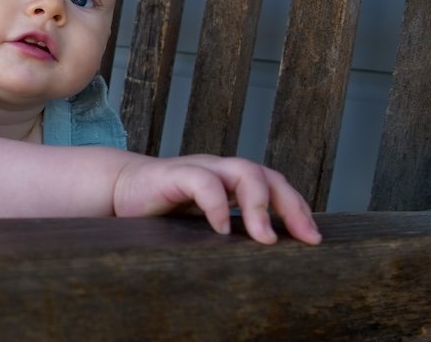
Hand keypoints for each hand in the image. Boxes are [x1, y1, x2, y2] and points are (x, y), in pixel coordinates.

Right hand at [111, 154, 321, 244]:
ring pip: (244, 171)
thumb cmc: (161, 210)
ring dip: (260, 205)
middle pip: (267, 174)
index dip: (297, 208)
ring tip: (264, 238)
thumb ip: (230, 229)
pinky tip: (221, 229)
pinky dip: (217, 205)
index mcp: (230, 180)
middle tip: (304, 238)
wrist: (117, 191)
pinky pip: (203, 182)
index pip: (275, 184)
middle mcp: (219, 170)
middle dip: (290, 206)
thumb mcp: (202, 222)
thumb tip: (266, 261)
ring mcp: (199, 169)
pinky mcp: (174, 174)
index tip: (313, 240)